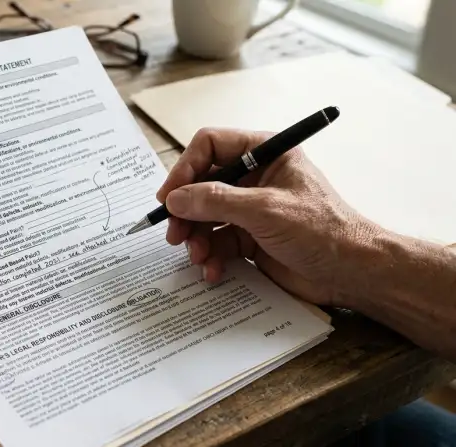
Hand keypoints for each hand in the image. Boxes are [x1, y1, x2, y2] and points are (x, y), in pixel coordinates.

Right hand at [156, 128, 379, 306]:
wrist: (352, 273)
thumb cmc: (324, 230)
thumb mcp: (265, 210)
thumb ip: (217, 201)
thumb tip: (175, 200)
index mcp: (265, 153)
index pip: (211, 146)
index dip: (186, 169)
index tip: (169, 197)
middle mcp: (255, 177)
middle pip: (202, 184)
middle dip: (186, 211)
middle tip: (174, 234)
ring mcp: (251, 209)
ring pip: (205, 217)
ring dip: (196, 238)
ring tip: (197, 257)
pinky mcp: (250, 239)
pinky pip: (217, 243)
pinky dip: (210, 257)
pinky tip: (213, 270)